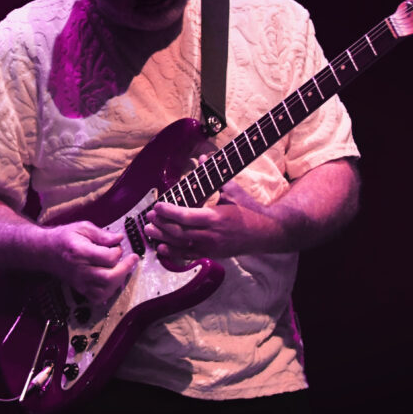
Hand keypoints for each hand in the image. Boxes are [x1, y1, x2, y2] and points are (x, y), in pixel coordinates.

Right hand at [46, 221, 137, 303]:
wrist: (46, 251)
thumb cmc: (65, 237)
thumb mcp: (82, 227)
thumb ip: (102, 234)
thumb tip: (120, 238)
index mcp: (80, 251)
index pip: (108, 258)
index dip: (118, 251)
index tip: (117, 246)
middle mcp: (80, 270)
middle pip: (109, 277)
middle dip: (125, 269)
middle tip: (132, 259)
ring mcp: (79, 282)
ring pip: (105, 290)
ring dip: (119, 281)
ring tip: (123, 269)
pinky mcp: (79, 289)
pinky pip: (97, 298)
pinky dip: (109, 292)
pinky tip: (113, 281)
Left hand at [144, 180, 271, 259]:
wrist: (265, 233)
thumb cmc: (248, 210)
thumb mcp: (233, 191)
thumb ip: (215, 175)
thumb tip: (203, 157)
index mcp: (215, 217)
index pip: (186, 216)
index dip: (169, 212)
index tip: (157, 206)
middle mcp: (211, 235)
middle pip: (179, 232)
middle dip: (161, 225)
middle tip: (148, 218)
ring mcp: (210, 247)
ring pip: (181, 245)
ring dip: (162, 238)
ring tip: (149, 231)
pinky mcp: (211, 254)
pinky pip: (188, 256)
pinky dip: (173, 252)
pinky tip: (162, 248)